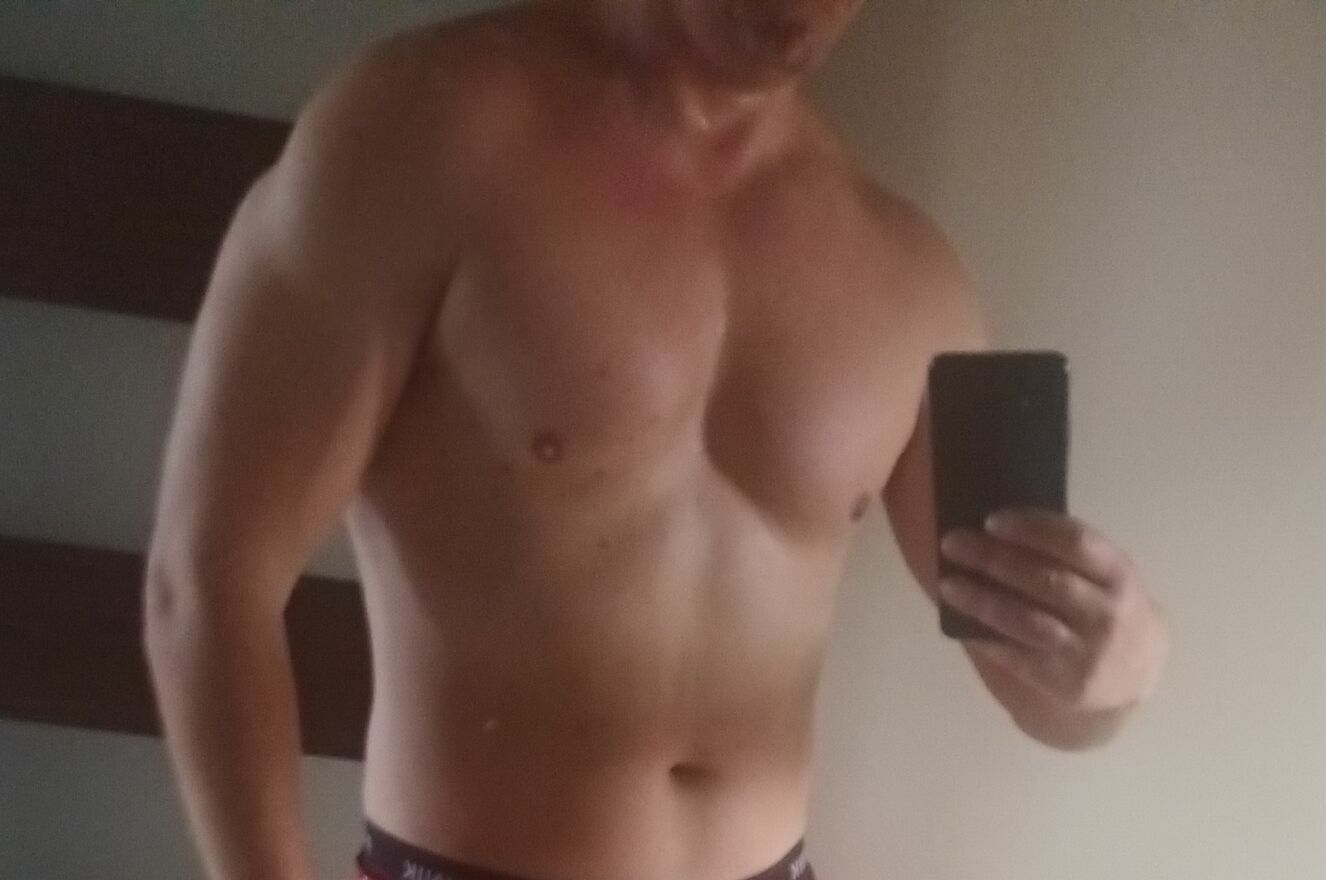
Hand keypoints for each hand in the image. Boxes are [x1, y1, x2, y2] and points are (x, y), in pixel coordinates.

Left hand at [938, 509, 1168, 713]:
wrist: (1138, 671)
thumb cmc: (1106, 606)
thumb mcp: (1106, 576)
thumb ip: (1067, 555)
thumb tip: (996, 530)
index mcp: (1119, 574)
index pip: (1074, 542)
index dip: (1032, 528)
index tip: (991, 521)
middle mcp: (1107, 611)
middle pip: (1044, 579)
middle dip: (993, 558)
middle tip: (952, 543)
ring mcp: (1088, 650)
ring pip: (1026, 620)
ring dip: (982, 600)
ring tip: (948, 585)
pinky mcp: (1066, 681)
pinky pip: (1018, 656)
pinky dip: (986, 637)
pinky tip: (962, 624)